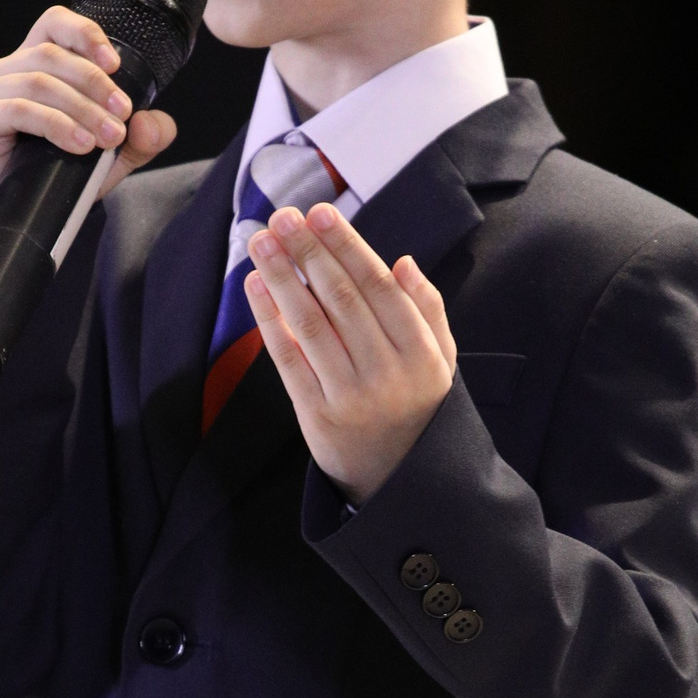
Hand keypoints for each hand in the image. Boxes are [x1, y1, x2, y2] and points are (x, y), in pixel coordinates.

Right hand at [0, 4, 176, 204]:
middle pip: (51, 54)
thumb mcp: (115, 153)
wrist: (26, 212)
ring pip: (38, 82)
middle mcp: (6, 69)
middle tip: (122, 115)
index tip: (115, 64)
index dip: (85, 34)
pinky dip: (54, 124)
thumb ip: (143, 137)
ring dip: (80, 108)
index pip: (55, 23)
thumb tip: (151, 123)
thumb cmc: (62, 170)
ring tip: (107, 137)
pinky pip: (17, 109)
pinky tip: (79, 144)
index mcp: (35, 59)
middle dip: (95, 84)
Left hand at [244, 204, 457, 504]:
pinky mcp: (318, 418)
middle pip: (342, 301)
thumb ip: (427, 311)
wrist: (398, 485)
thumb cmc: (417, 410)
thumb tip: (401, 261)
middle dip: (308, 253)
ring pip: (311, 325)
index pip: (380, 288)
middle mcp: (389, 376)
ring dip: (283, 278)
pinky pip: (289, 361)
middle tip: (282, 216)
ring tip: (261, 241)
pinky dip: (270, 321)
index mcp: (423, 356)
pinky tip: (256, 287)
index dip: (346, 247)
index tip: (320, 212)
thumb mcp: (441, 363)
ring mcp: (352, 398)